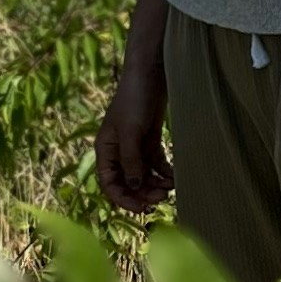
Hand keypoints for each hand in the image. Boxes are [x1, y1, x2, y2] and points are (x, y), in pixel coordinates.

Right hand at [95, 51, 172, 216]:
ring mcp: (135, 147)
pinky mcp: (151, 141)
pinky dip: (164, 173)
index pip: (109, 184)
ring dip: (156, 185)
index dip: (123, 199)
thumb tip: (134, 187)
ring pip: (144, 176)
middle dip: (144, 193)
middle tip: (163, 198)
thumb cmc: (134, 99)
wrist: (150, 73)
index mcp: (105, 150)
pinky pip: (156, 165)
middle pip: (128, 183)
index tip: (141, 208)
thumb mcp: (130, 131)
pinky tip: (175, 177)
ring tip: (171, 188)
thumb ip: (131, 160)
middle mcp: (118, 152)